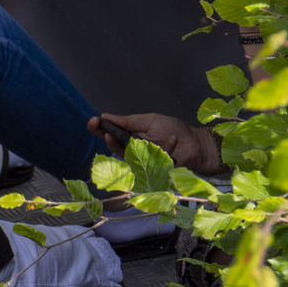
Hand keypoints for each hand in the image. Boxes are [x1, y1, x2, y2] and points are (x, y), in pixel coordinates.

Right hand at [88, 113, 219, 174]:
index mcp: (130, 134)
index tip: (92, 121)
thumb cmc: (173, 130)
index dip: (100, 128)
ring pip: (125, 155)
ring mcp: (141, 160)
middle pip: (113, 144)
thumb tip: (106, 117)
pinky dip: (167, 147)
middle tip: (97, 127)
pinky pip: (153, 161)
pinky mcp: (152, 169)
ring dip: (120, 145)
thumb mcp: (150, 120)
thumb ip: (129, 121)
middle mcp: (132, 148)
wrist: (194, 144)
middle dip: (104, 136)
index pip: (111, 132)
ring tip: (113, 135)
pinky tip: (174, 138)